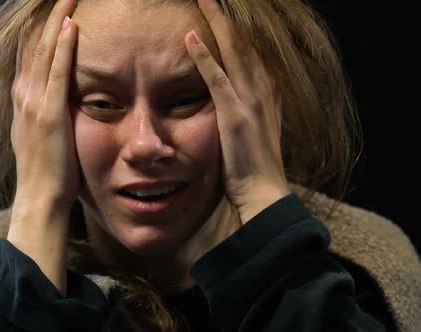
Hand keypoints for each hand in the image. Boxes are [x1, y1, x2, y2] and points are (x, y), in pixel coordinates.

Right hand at [10, 0, 78, 212]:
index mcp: (21, 98)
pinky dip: (63, 46)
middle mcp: (22, 95)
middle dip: (47, 13)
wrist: (39, 196)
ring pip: (44, 50)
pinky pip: (57, 72)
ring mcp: (33, 103)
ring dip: (57, 19)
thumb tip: (54, 97)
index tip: (52, 4)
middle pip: (33, 42)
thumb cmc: (45, 169)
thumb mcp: (39, 133)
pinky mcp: (50, 113)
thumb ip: (43, 110)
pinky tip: (71, 25)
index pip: (28, 51)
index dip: (39, 25)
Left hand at [185, 0, 289, 224]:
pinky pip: (216, 79)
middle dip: (229, 15)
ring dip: (218, 23)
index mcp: (266, 93)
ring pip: (233, 51)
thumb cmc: (254, 166)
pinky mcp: (234, 116)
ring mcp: (250, 102)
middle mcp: (262, 91)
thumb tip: (236, 99)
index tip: (225, 7)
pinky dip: (204, 57)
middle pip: (245, 42)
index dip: (239, 28)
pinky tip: (190, 38)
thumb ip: (247, 109)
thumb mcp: (252, 130)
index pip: (252, 51)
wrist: (263, 194)